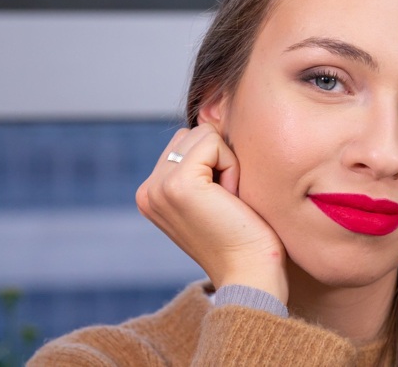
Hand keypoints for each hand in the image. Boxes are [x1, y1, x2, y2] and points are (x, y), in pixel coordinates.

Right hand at [136, 124, 287, 302]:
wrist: (250, 273)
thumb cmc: (243, 235)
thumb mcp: (211, 196)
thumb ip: (199, 165)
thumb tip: (211, 123)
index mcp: (151, 194)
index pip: (187, 141)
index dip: (216, 163)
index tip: (221, 203)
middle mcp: (147, 190)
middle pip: (195, 133)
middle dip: (221, 160)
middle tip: (227, 202)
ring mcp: (158, 187)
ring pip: (205, 134)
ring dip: (228, 163)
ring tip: (228, 200)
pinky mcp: (178, 184)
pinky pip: (215, 143)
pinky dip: (233, 167)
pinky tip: (231, 199)